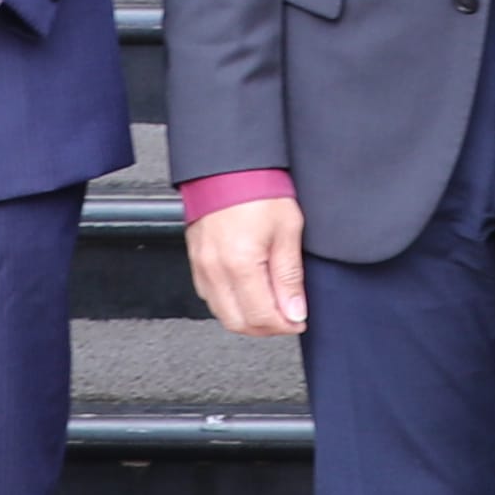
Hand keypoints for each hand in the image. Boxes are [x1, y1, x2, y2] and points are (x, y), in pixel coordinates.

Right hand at [186, 193, 308, 335]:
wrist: (229, 166)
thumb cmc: (258, 189)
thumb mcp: (288, 230)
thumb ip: (289, 276)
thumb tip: (294, 311)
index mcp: (239, 263)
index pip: (261, 317)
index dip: (285, 325)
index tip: (299, 319)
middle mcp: (215, 269)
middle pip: (239, 323)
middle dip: (266, 327)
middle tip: (287, 316)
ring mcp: (201, 267)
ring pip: (222, 314)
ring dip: (248, 318)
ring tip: (270, 304)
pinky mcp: (196, 261)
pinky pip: (211, 297)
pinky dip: (231, 303)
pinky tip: (248, 292)